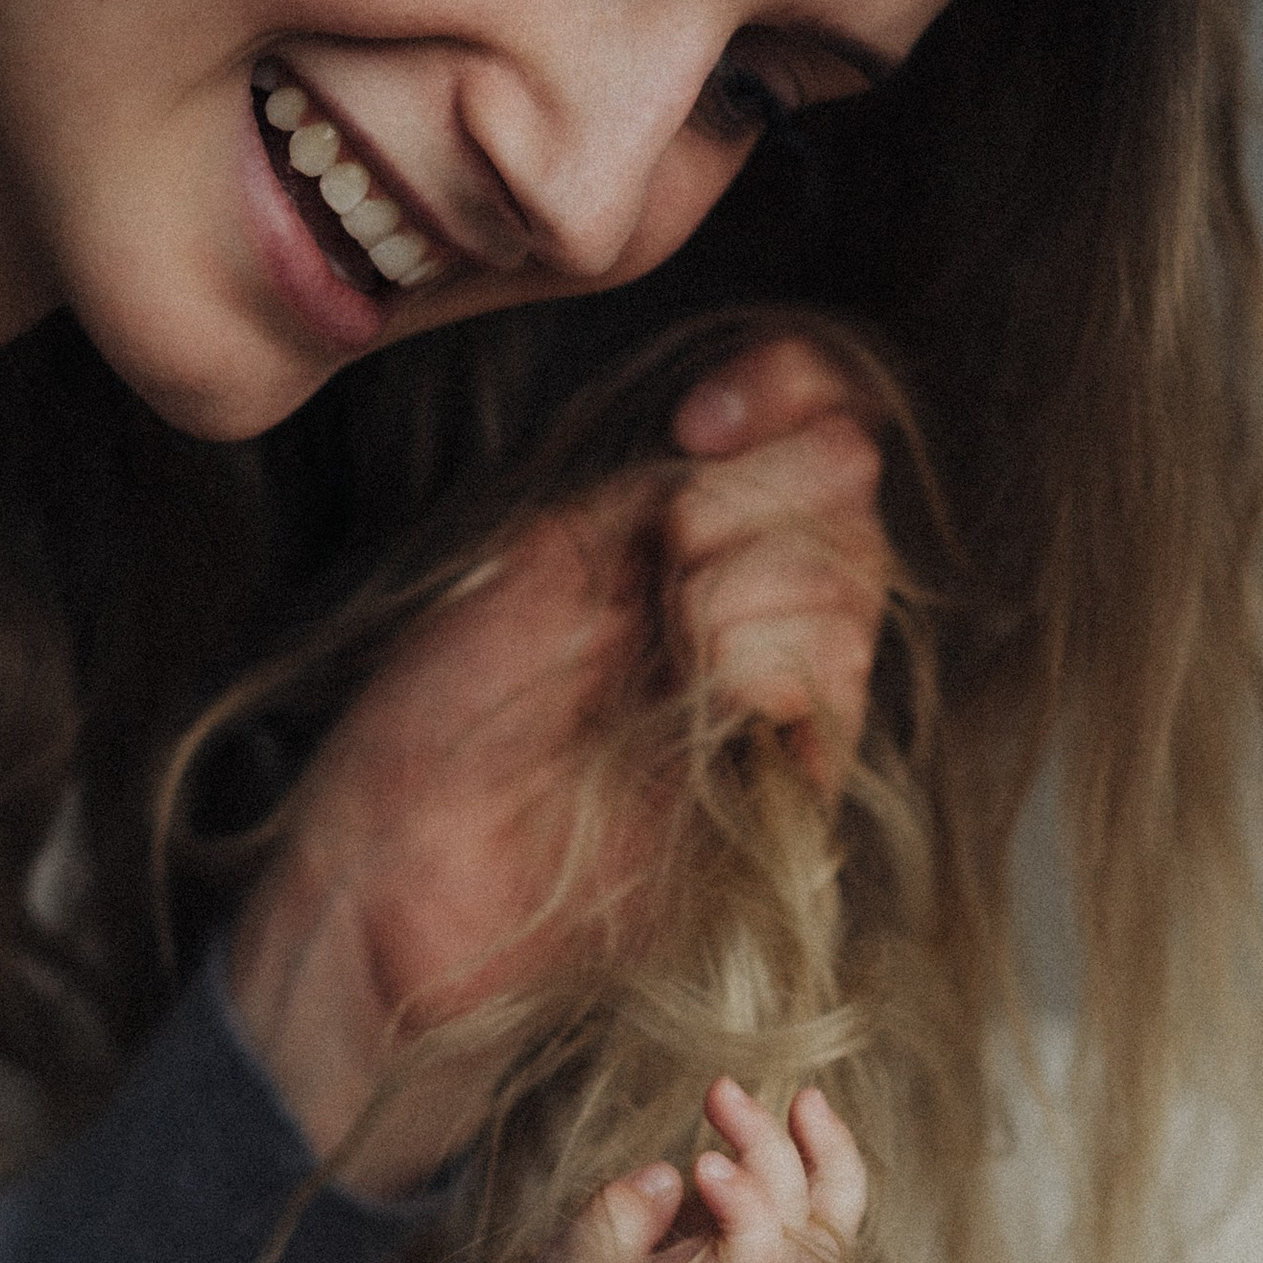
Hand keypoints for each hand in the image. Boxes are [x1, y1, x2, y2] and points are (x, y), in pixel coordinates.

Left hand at [227, 335, 888, 1195]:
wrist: (407, 872)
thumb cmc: (444, 723)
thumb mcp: (543, 555)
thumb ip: (656, 489)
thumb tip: (744, 441)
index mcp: (690, 535)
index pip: (817, 419)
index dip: (789, 390)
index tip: (697, 423)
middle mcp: (750, 605)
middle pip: (851, 488)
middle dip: (761, 498)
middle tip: (671, 560)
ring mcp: (779, 700)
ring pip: (854, 583)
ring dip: (758, 589)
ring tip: (677, 643)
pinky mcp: (784, 793)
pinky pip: (837, 689)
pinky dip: (779, 666)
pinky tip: (713, 691)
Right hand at [509, 1074, 866, 1262]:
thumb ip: (605, 1236)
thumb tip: (662, 1176)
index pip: (756, 1262)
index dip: (745, 1207)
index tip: (702, 1161)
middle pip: (800, 1228)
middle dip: (770, 1151)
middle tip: (718, 1091)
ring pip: (834, 1223)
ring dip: (829, 1155)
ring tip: (805, 1098)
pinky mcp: (774, 1244)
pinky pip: (823, 1206)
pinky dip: (823, 1156)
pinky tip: (802, 1110)